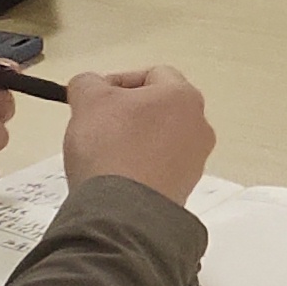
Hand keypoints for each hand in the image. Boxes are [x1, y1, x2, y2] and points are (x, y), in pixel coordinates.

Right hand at [60, 65, 214, 206]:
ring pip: (160, 139)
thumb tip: (89, 85)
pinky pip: (159, 167)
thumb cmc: (111, 146)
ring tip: (104, 153)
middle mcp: (199, 126)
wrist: (122, 210)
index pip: (152, 74)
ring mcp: (195, 160)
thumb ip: (87, 83)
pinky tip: (116, 176)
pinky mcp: (185, 188)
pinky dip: (139, 166)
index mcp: (184, 96)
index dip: (118, 81)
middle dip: (126, 112)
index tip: (94, 97)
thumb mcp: (87, 99)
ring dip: (133, 140)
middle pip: (159, 108)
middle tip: (97, 123)